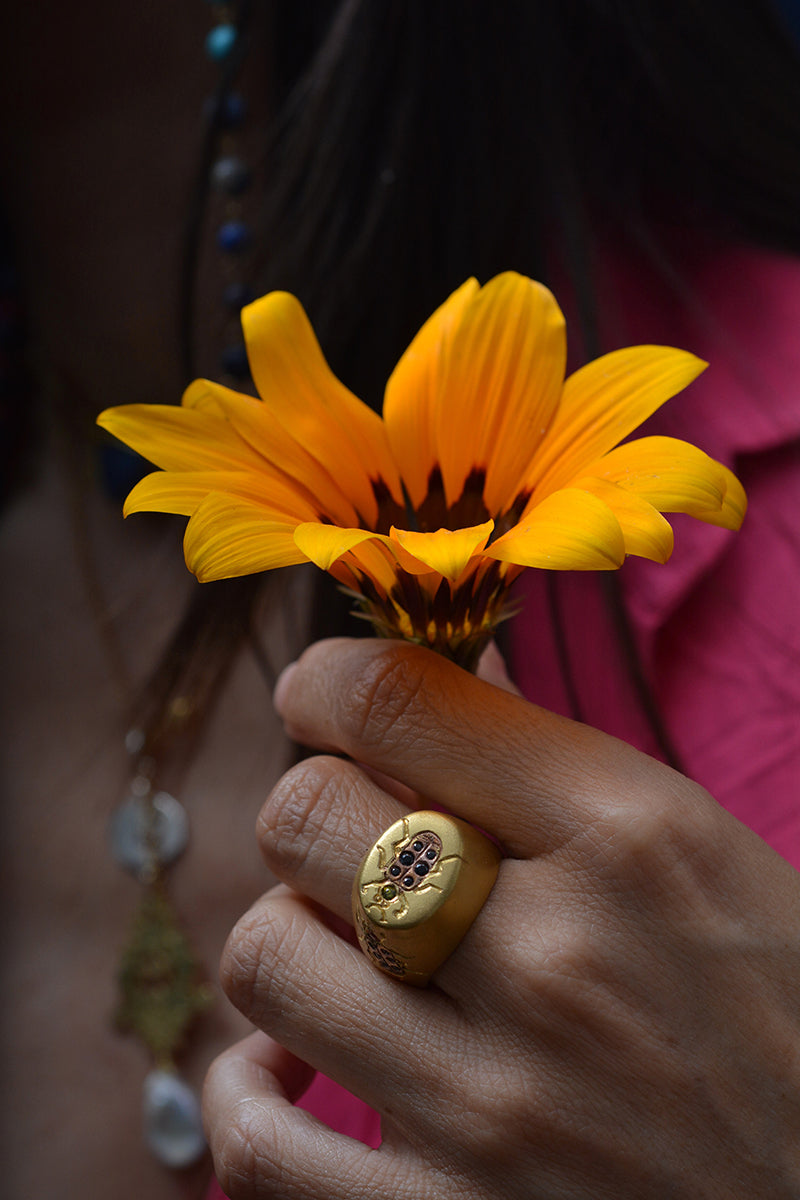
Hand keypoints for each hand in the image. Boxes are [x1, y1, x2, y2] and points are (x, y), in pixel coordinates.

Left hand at [204, 638, 799, 1198]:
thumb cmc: (788, 1016)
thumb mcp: (702, 852)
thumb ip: (556, 758)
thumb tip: (442, 668)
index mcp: (630, 840)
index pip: (394, 702)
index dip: (327, 678)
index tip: (321, 693)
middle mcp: (553, 963)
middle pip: (304, 815)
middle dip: (319, 802)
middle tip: (361, 828)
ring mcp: (493, 1112)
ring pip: (266, 956)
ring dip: (293, 931)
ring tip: (347, 945)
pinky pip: (253, 1142)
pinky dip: (249, 1089)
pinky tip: (296, 1061)